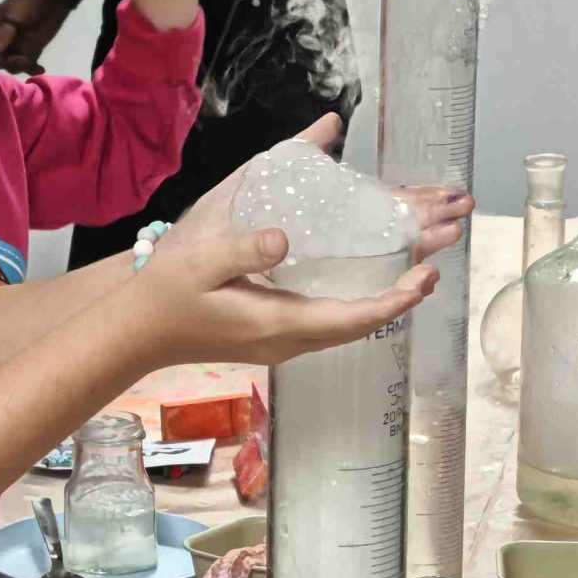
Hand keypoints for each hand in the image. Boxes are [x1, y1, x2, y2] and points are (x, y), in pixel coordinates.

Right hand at [0, 0, 74, 75]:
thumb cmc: (29, 1)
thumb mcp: (13, 14)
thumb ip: (3, 33)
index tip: (5, 56)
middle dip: (7, 63)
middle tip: (23, 59)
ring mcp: (13, 47)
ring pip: (9, 66)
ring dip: (19, 66)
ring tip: (31, 61)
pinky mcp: (28, 52)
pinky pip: (25, 66)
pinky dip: (31, 69)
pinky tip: (40, 68)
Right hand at [126, 118, 437, 367]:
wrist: (137, 330)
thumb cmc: (166, 293)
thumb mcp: (201, 259)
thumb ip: (245, 245)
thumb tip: (284, 237)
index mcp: (278, 323)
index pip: (352, 318)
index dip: (394, 301)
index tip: (426, 277)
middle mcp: (290, 339)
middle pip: (362, 321)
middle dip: (403, 292)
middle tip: (439, 257)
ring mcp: (285, 341)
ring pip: (350, 322)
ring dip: (386, 295)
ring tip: (417, 262)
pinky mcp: (277, 332)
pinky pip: (332, 318)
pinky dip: (361, 298)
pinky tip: (371, 273)